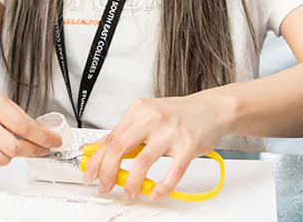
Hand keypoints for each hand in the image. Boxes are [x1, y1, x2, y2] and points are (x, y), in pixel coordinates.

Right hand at [0, 76, 62, 175]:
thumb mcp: (1, 99)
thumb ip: (18, 117)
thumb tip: (40, 134)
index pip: (24, 126)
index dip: (43, 137)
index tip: (53, 141)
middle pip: (10, 145)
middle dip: (31, 150)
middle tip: (40, 149)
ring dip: (6, 159)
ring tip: (11, 153)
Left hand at [82, 91, 227, 200]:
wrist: (212, 109)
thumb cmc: (179, 114)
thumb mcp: (148, 115)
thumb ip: (126, 132)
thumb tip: (99, 149)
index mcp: (139, 110)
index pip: (111, 137)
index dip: (97, 159)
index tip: (90, 173)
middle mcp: (153, 118)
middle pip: (120, 148)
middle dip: (108, 172)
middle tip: (105, 186)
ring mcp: (171, 132)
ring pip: (142, 162)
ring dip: (132, 183)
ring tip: (129, 194)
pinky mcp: (189, 145)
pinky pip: (172, 172)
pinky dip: (162, 186)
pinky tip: (155, 192)